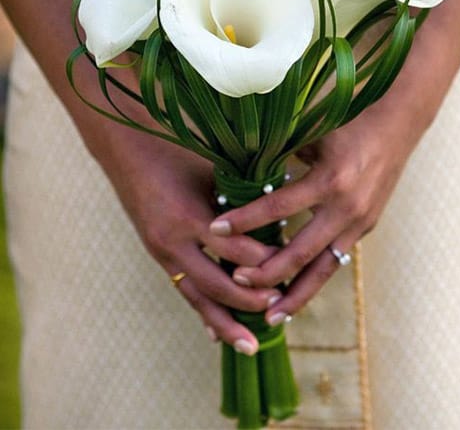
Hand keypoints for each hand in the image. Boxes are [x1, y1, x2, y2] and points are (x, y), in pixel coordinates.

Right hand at [102, 137, 279, 355]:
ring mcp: (162, 253)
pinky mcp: (158, 256)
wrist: (129, 150)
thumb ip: (240, 197)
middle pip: (217, 284)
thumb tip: (282, 212)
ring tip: (250, 347)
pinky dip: (202, 312)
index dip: (266, 262)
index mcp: (191, 216)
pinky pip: (183, 290)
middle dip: (249, 301)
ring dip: (224, 323)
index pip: (236, 251)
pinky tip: (217, 334)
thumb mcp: (212, 171)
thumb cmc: (178, 154)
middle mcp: (174, 242)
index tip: (294, 265)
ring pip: (197, 298)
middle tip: (278, 308)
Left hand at [209, 100, 421, 325]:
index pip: (277, 209)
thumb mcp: (313, 134)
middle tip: (235, 280)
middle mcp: (346, 208)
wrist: (397, 122)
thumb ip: (281, 153)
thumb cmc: (348, 122)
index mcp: (330, 180)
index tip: (215, 228)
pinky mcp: (365, 228)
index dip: (245, 220)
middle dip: (266, 272)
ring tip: (270, 318)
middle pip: (300, 253)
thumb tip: (239, 170)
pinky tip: (295, 293)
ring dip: (295, 295)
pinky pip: (336, 260)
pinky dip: (314, 278)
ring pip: (323, 269)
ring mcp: (359, 222)